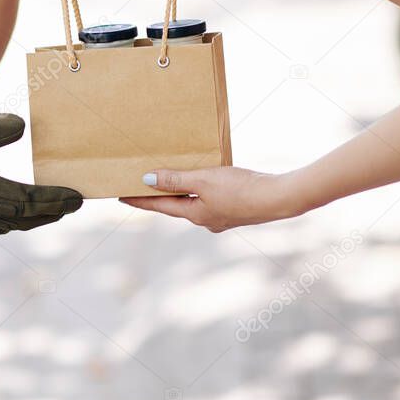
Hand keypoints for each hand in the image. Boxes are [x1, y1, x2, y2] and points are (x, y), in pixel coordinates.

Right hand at [0, 111, 82, 238]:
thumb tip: (21, 128)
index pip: (25, 200)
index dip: (53, 200)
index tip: (77, 198)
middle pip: (19, 216)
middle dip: (47, 211)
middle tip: (72, 205)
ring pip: (3, 223)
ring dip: (28, 218)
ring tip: (48, 211)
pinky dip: (3, 222)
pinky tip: (2, 220)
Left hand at [120, 167, 304, 232]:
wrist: (279, 198)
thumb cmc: (241, 189)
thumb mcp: (204, 180)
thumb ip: (176, 179)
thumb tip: (147, 180)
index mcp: (194, 214)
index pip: (158, 206)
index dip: (139, 199)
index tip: (120, 196)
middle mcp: (205, 220)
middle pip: (175, 205)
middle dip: (159, 195)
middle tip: (142, 187)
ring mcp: (221, 218)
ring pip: (194, 202)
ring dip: (181, 191)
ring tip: (171, 180)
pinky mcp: (235, 211)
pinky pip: (210, 200)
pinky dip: (201, 190)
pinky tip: (206, 182)